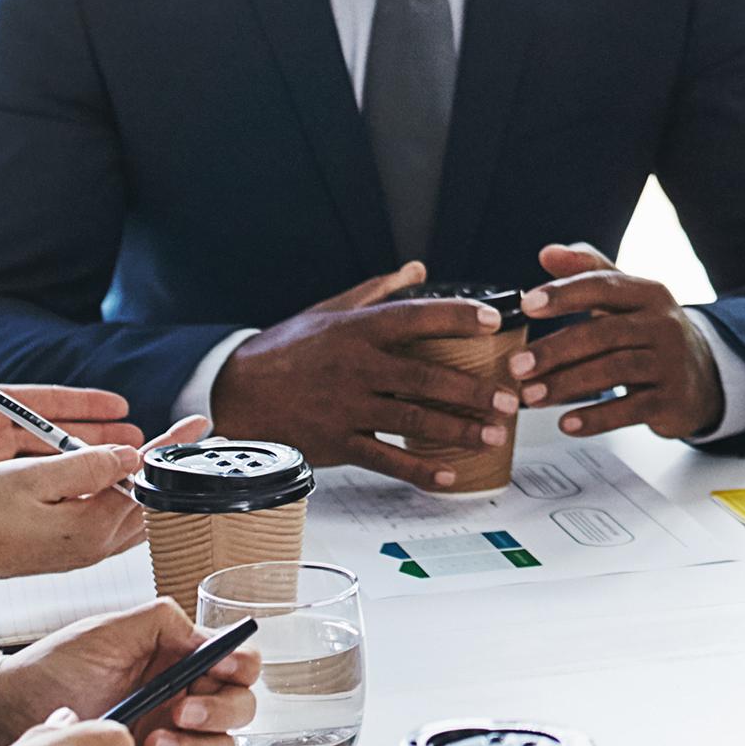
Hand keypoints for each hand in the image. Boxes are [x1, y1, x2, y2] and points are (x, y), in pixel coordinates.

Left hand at [0, 298, 139, 512]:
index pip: (43, 402)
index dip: (82, 404)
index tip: (121, 406)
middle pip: (56, 439)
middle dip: (99, 441)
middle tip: (141, 445)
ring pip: (46, 472)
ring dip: (83, 474)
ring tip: (123, 479)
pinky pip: (20, 501)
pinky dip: (51, 503)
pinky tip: (77, 510)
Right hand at [0, 420, 208, 580]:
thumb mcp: (34, 477)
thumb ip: (87, 465)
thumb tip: (131, 455)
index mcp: (93, 525)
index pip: (144, 479)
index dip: (170, 447)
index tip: (197, 425)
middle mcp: (96, 545)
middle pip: (149, 502)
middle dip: (171, 468)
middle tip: (195, 439)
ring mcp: (85, 552)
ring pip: (135, 517)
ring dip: (152, 486)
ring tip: (169, 460)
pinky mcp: (71, 553)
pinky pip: (115, 525)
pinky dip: (130, 502)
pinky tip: (129, 486)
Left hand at [0, 597, 262, 745]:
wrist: (12, 713)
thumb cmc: (57, 666)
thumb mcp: (108, 631)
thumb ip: (162, 623)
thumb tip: (206, 638)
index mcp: (179, 659)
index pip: (238, 663)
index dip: (241, 666)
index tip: (219, 671)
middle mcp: (184, 698)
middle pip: (240, 709)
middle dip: (219, 712)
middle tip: (179, 712)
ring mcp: (173, 739)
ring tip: (152, 743)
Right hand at [210, 261, 518, 488]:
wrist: (234, 394)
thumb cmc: (284, 350)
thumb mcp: (327, 312)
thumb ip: (377, 291)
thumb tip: (418, 268)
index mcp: (356, 330)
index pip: (416, 317)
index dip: (457, 317)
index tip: (494, 320)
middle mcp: (356, 367)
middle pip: (425, 377)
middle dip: (472, 390)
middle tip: (509, 399)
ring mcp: (347, 407)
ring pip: (413, 420)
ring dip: (458, 430)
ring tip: (493, 436)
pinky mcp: (338, 443)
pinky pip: (386, 459)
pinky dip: (420, 471)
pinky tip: (449, 476)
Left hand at [513, 244, 718, 440]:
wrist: (703, 376)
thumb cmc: (650, 333)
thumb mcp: (627, 298)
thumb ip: (588, 271)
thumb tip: (547, 252)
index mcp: (648, 293)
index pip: (603, 286)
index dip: (564, 294)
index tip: (527, 305)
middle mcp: (663, 324)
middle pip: (604, 333)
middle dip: (556, 350)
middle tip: (517, 365)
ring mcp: (670, 363)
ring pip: (614, 370)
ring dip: (567, 384)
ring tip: (532, 396)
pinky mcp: (672, 400)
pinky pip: (630, 409)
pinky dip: (596, 418)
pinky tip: (567, 423)